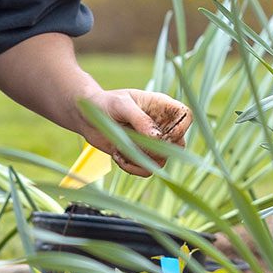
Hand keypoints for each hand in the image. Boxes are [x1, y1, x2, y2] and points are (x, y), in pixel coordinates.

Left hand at [76, 88, 191, 175]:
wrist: (86, 116)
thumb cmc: (105, 103)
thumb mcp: (121, 106)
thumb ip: (140, 120)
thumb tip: (157, 138)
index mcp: (162, 107)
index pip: (186, 117)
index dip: (180, 128)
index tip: (161, 134)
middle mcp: (161, 125)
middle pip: (179, 144)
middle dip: (159, 149)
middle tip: (137, 143)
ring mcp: (151, 142)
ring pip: (162, 160)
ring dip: (140, 158)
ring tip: (121, 147)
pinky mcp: (140, 155)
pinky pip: (146, 170)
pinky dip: (132, 167)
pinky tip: (117, 154)